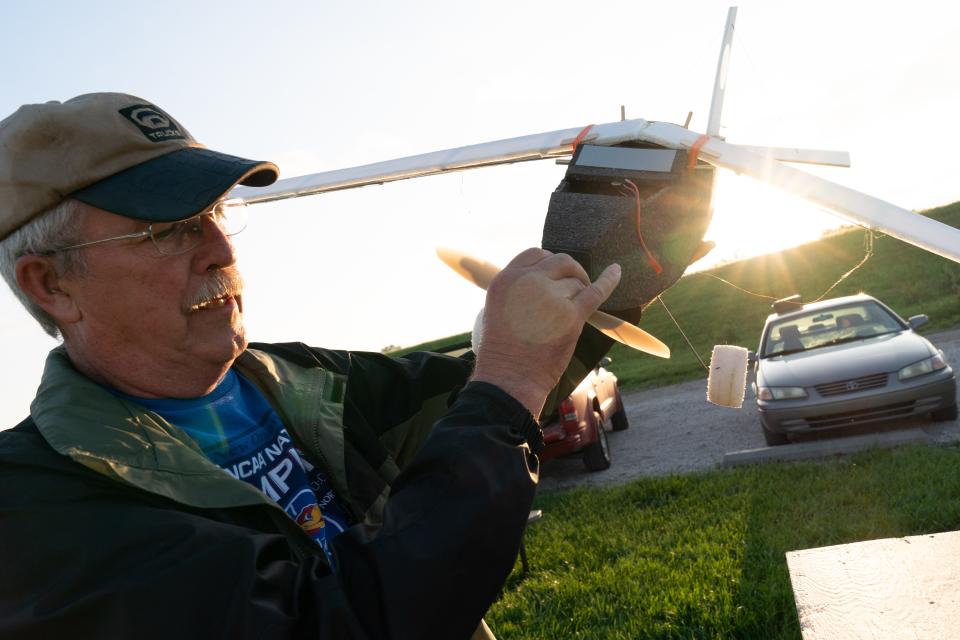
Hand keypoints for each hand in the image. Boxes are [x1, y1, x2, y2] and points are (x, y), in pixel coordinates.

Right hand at [471, 248, 620, 417]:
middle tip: (575, 287)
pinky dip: (609, 280)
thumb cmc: (502, 352)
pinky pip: (596, 291)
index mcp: (507, 279)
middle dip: (571, 272)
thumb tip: (544, 282)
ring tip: (571, 313)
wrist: (509, 378)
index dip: (549, 263)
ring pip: (577, 282)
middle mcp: (528, 282)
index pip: (536, 254)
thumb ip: (517, 291)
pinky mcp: (571, 315)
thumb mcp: (495, 309)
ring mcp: (551, 297)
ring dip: (579, 294)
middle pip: (560, 262)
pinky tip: (616, 272)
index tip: (555, 275)